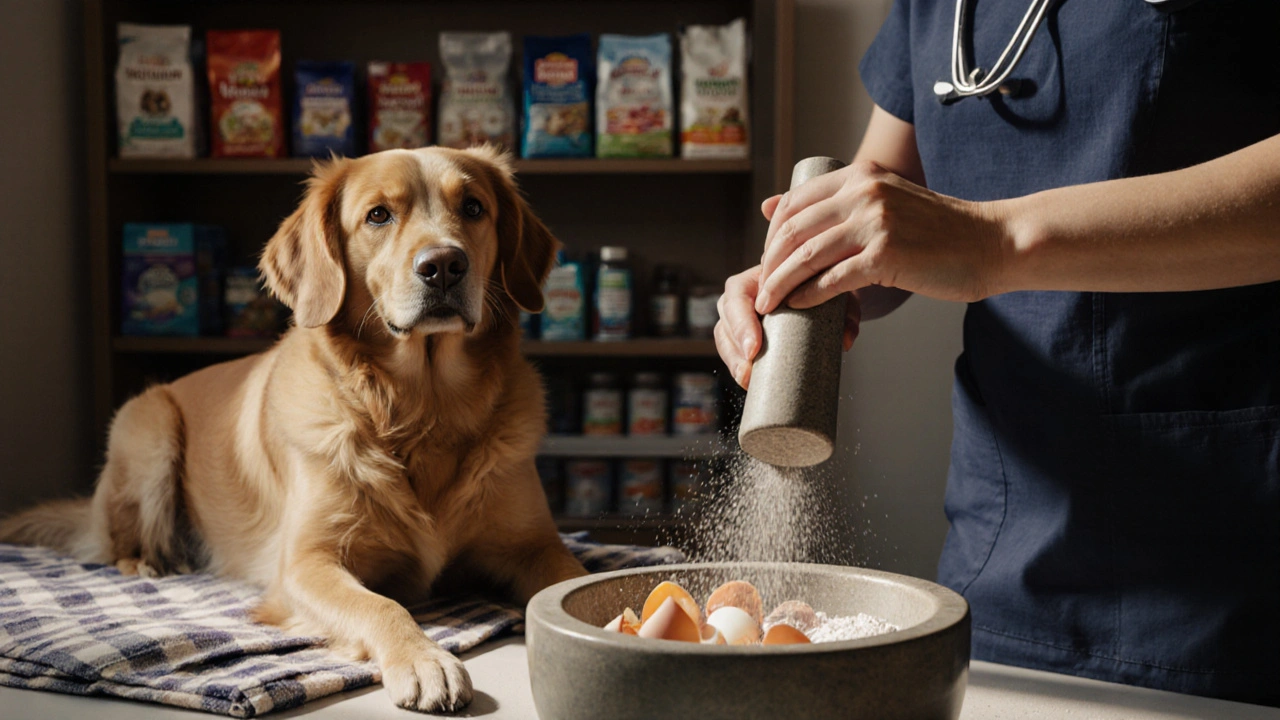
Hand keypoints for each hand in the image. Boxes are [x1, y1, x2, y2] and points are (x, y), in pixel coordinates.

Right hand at [714, 264, 861, 389]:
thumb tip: (846, 340)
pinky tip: (748, 381)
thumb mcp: (835, 293)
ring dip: (733, 360)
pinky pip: (732, 350)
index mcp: (760, 277)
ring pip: (724, 336)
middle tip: (748, 370)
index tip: (753, 348)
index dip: (740, 323)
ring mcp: (741, 314)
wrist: (825, 286)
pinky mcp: (743, 334)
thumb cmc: (825, 286)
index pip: (737, 294)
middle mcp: (746, 294)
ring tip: (748, 380)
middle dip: (734, 347)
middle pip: (725, 318)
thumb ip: (844, 312)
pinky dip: (738, 366)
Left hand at [754, 160, 1006, 314]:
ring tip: (767, 305)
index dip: (772, 235)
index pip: (794, 202)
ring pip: (805, 256)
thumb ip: (834, 201)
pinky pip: (832, 280)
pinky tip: (797, 308)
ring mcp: (875, 223)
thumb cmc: (938, 230)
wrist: (992, 242)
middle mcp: (864, 192)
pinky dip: (807, 297)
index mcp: (860, 175)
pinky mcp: (886, 256)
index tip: (767, 261)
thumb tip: (770, 205)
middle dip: (768, 263)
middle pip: (793, 230)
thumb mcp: (884, 200)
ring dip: (778, 285)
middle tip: (760, 288)